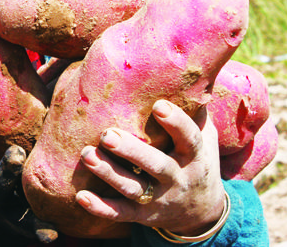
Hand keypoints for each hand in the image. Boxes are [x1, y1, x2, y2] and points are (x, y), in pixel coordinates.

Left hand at [74, 100, 225, 235]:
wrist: (203, 213)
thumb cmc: (197, 161)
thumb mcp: (206, 137)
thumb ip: (196, 110)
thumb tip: (186, 71)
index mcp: (195, 156)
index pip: (189, 139)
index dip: (176, 123)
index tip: (158, 105)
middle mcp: (178, 179)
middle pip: (156, 166)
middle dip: (131, 151)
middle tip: (107, 135)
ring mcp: (160, 199)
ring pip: (133, 189)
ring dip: (108, 174)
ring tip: (86, 154)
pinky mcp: (143, 216)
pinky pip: (120, 214)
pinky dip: (101, 207)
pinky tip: (80, 196)